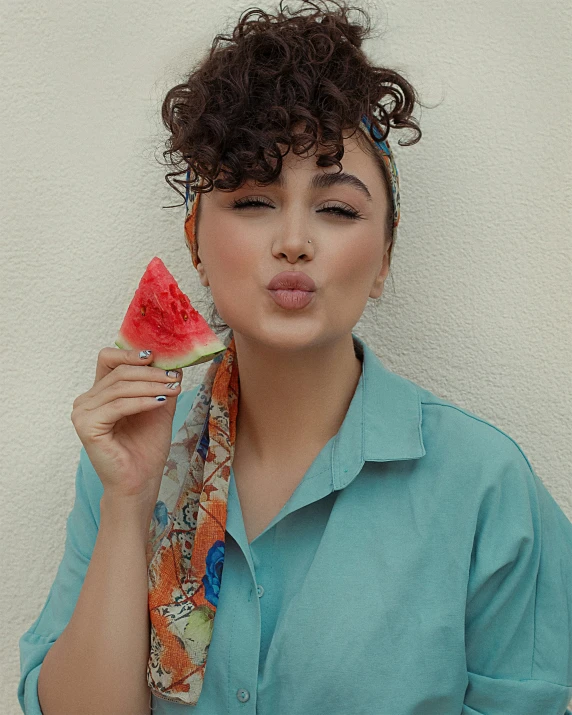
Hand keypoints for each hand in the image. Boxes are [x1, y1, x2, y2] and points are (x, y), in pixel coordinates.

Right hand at [71, 348, 181, 502]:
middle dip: (151, 373)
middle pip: (119, 372)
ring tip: (173, 389)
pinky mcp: (87, 426)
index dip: (130, 353)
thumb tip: (175, 361)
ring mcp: (83, 413)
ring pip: (120, 387)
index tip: (157, 356)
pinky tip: (161, 402)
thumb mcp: (159, 407)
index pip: (108, 359)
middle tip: (175, 377)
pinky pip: (118, 405)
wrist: (140, 481)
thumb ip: (161, 384)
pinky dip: (142, 401)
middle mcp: (86, 400)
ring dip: (151, 386)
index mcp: (99, 393)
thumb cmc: (146, 448)